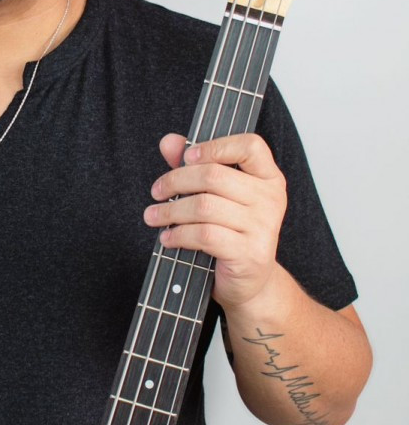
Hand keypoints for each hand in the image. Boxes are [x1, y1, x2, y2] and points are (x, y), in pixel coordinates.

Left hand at [143, 132, 286, 310]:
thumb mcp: (217, 196)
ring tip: (153, 217)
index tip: (187, 157)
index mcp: (268, 177)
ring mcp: (263, 227)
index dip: (214, 146)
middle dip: (176, 181)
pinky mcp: (249, 253)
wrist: (250, 282)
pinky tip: (168, 238)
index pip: (250, 146)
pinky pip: (205, 235)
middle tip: (157, 191)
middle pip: (213, 176)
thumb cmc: (232, 233)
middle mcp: (270, 199)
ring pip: (204, 206)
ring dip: (170, 211)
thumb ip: (195, 166)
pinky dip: (179, 235)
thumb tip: (169, 142)